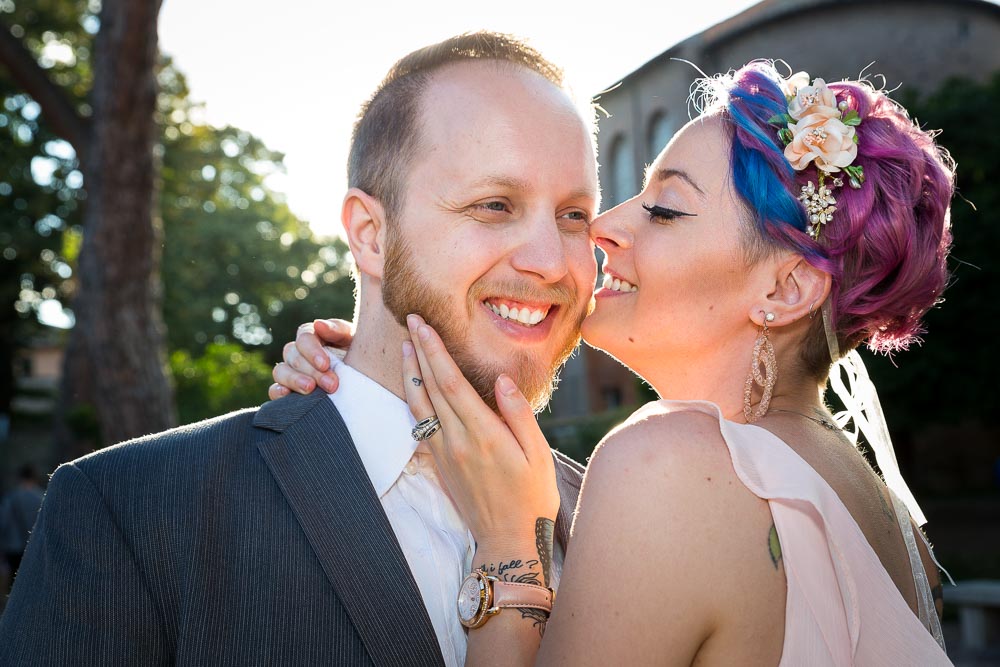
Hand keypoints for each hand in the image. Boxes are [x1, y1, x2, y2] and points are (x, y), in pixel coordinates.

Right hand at [268, 319, 353, 398]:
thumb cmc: (360, 355)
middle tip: (331, 385)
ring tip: (311, 390)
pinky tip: (287, 395)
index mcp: (313, 336)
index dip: (312, 351)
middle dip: (311, 371)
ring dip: (294, 380)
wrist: (365, 380)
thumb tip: (319, 324)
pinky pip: (275, 390)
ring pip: (280, 371)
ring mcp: (291, 372)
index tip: (325, 364)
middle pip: (293, 355)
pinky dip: (278, 393)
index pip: (304, 338)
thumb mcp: (354, 340)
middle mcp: (299, 352)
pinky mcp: (288, 390)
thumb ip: (338, 330)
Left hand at [402, 314, 558, 548]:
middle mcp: (457, 440)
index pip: (451, 381)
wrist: (509, 539)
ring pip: (419, 404)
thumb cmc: (532, 495)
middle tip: (410, 320)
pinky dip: (414, 399)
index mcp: (484, 433)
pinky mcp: (440, 463)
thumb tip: (501, 380)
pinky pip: (420, 423)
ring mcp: (444, 452)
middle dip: (419, 350)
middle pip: (431, 386)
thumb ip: (519, 414)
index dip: (434, 351)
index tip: (424, 325)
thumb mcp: (538, 454)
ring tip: (405, 346)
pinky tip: (413, 385)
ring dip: (410, 372)